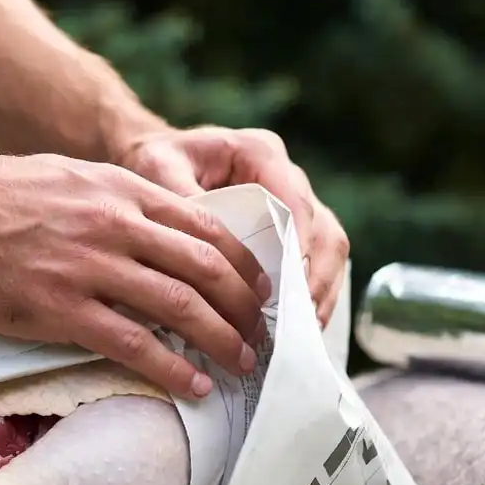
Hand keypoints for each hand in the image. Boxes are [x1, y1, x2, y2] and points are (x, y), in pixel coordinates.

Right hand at [0, 152, 272, 399]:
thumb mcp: (70, 177)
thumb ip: (116, 201)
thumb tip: (152, 230)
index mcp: (123, 190)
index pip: (208, 228)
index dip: (245, 264)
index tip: (263, 290)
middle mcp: (118, 224)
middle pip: (207, 269)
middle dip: (246, 308)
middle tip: (263, 336)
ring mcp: (91, 267)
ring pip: (181, 307)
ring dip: (223, 340)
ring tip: (242, 364)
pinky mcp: (61, 309)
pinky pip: (134, 345)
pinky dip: (173, 369)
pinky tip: (194, 386)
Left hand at [113, 126, 349, 326]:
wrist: (157, 161)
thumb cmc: (156, 161)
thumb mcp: (156, 169)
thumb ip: (177, 199)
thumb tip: (196, 252)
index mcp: (261, 154)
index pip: (296, 202)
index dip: (300, 247)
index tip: (293, 289)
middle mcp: (286, 176)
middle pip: (323, 229)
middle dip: (317, 278)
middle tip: (301, 321)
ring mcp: (294, 203)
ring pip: (329, 246)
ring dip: (321, 290)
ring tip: (304, 330)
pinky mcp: (292, 227)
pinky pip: (317, 260)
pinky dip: (314, 292)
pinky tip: (300, 324)